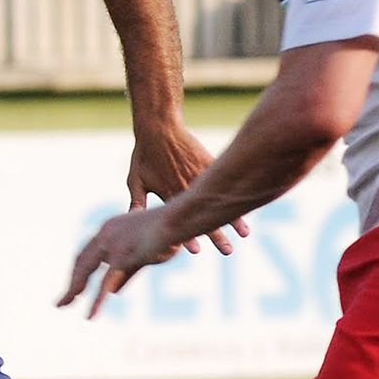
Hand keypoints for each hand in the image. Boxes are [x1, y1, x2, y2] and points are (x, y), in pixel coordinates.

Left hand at [59, 207, 187, 318]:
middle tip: (60, 302)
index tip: (73, 287)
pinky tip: (90, 315)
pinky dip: (96, 301)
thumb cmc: (168, 235)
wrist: (180, 221)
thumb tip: (113, 293)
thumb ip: (126, 273)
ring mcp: (112, 244)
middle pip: (80, 261)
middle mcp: (105, 234)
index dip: (78, 271)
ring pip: (86, 271)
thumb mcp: (144, 255)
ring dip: (73, 290)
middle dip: (71, 282)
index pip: (86, 252)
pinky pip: (105, 283)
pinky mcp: (122, 256)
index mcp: (109, 229)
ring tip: (63, 305)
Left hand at [127, 126, 249, 254]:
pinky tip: (246, 203)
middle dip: (217, 235)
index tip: (195, 251)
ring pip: (218, 199)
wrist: (159, 126)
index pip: (180, 220)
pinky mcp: (208, 162)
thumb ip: (136, 203)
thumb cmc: (144, 154)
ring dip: (232, 216)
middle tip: (227, 252)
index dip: (187, 235)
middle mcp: (186, 186)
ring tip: (244, 233)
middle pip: (204, 215)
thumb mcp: (135, 180)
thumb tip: (131, 224)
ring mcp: (200, 174)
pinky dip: (235, 193)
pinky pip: (224, 180)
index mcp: (169, 193)